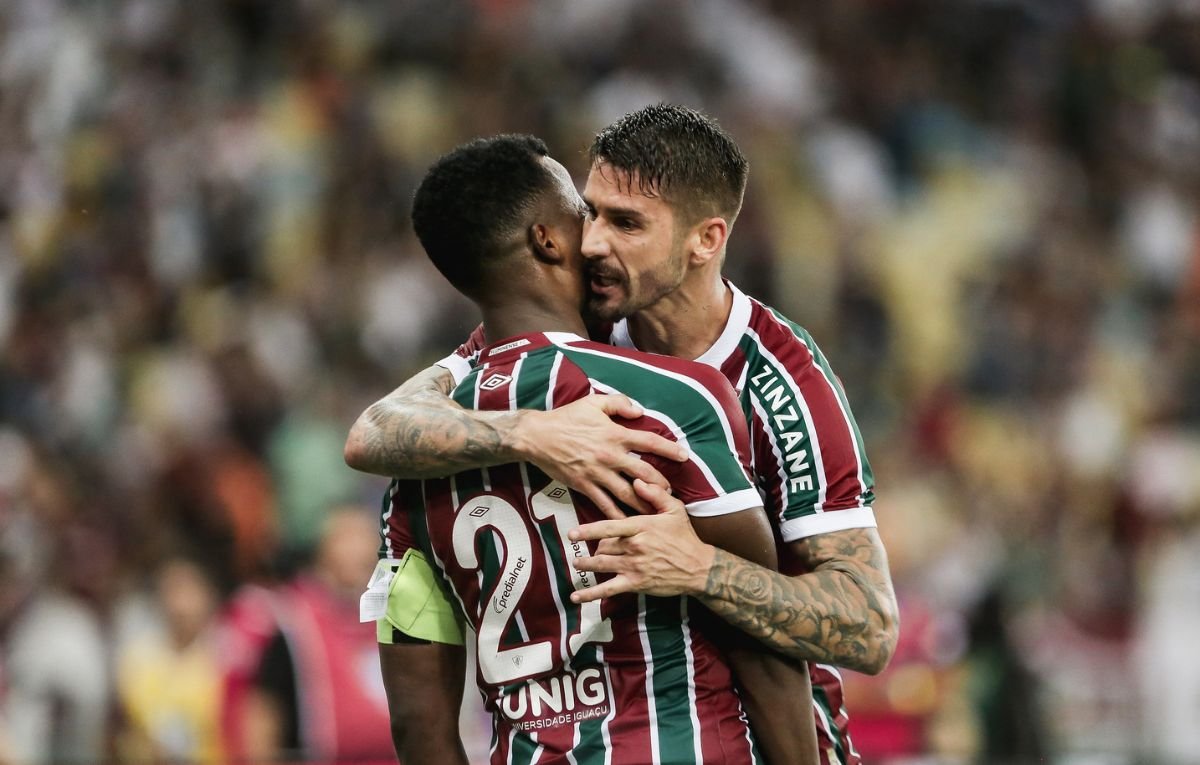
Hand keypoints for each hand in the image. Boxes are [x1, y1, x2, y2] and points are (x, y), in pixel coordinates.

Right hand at [514, 394, 687, 519]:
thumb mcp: (593, 402)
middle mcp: (610, 456)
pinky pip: (605, 505)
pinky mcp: (584, 486)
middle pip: (644, 473)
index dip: (669, 449)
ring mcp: (597, 473)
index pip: (649, 442)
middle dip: (661, 484)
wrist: (537, 436)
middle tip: (671, 492)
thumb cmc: (566, 417)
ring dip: (644, 503)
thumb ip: (619, 403)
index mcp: (614, 434)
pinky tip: (628, 524)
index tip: (684, 457)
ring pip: (627, 493)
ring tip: (656, 512)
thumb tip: (639, 410)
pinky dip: (618, 516)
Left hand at [567, 480, 714, 601]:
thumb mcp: (675, 509)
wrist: (698, 568)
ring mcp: (634, 566)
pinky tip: (575, 596)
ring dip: (586, 565)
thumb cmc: (685, 537)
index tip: (572, 533)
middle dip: (593, 548)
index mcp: (641, 527)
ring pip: (601, 565)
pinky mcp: (636, 584)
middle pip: (603, 546)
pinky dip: (590, 594)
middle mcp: (634, 546)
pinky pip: (608, 590)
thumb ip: (655, 493)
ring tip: (576, 564)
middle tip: (586, 548)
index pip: (609, 527)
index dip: (588, 530)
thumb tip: (636, 482)